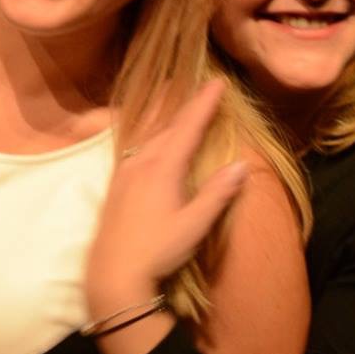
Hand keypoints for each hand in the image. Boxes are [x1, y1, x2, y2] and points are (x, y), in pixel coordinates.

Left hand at [85, 79, 248, 313]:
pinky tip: (147, 137)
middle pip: (167, 126)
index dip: (203, 104)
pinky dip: (147, 132)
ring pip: (147, 134)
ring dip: (163, 115)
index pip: (187, 127)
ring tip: (173, 99)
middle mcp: (141, 163)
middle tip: (201, 87)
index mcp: (163, 169)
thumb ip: (217, 194)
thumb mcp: (194, 225)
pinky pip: (133, 146)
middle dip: (185, 105)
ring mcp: (125, 172)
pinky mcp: (115, 184)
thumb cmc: (158, 250)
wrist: (113, 271)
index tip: (218, 82)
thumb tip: (241, 165)